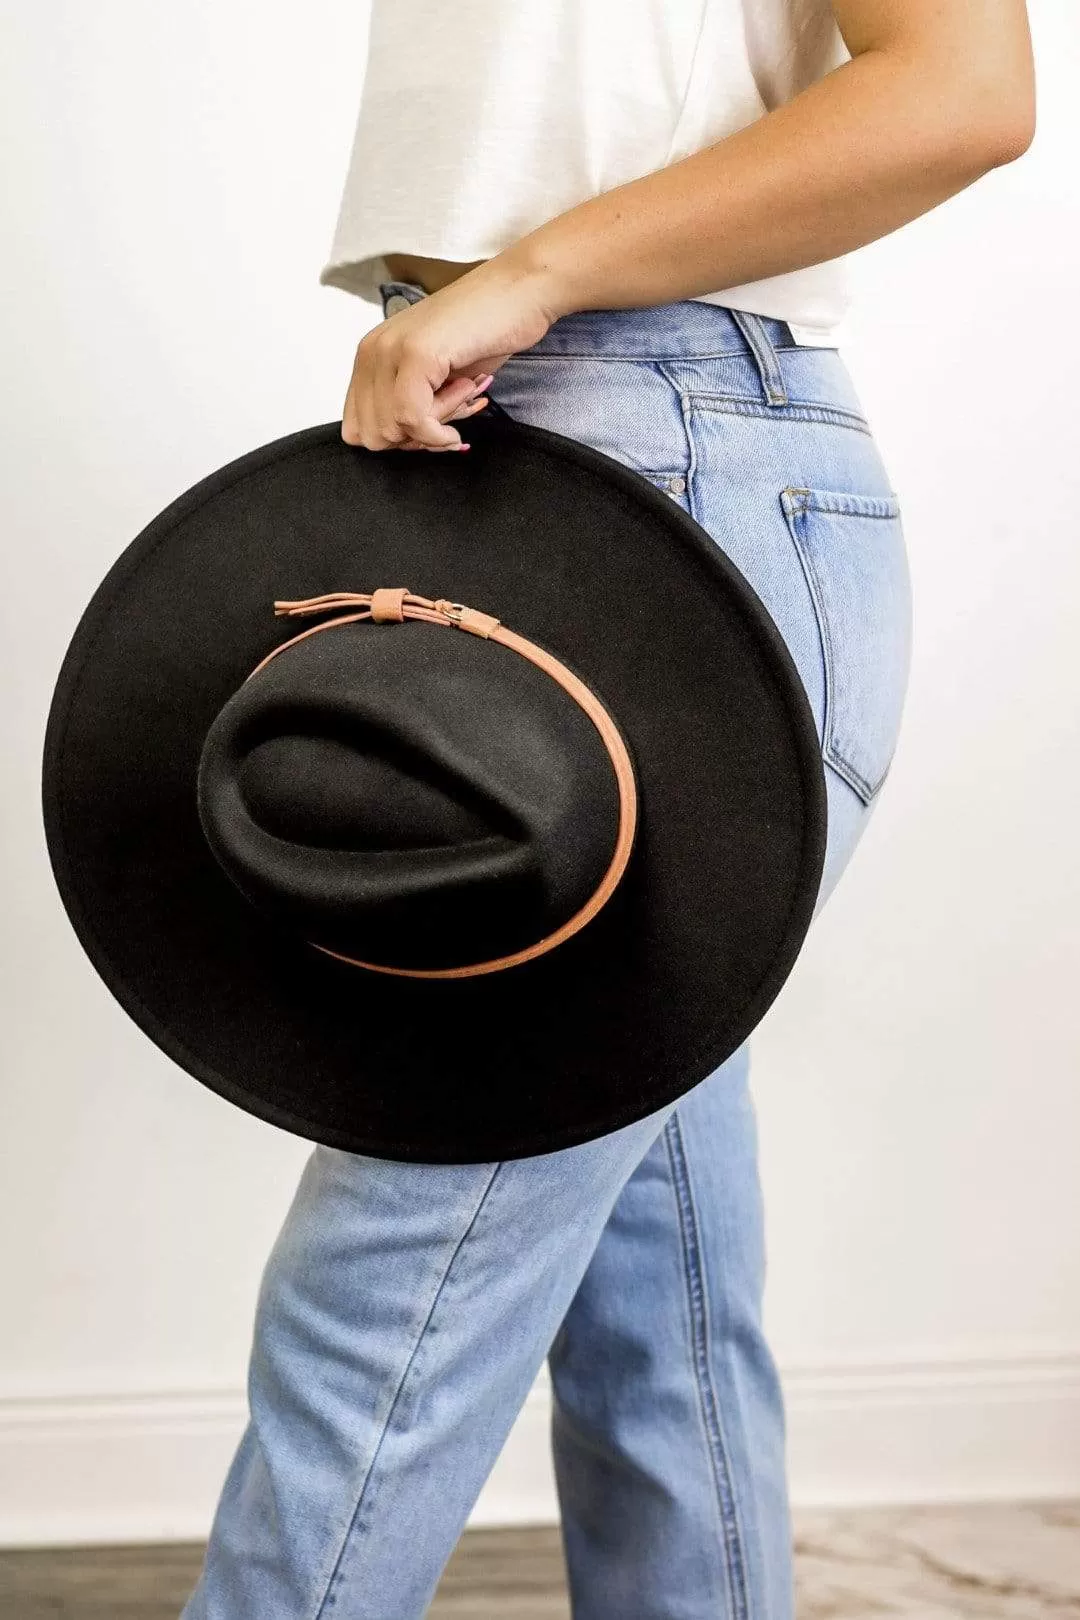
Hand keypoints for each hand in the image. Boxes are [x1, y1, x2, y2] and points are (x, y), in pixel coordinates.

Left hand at [340, 252, 561, 451]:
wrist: (520, 290)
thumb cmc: (483, 332)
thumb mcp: (433, 376)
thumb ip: (406, 403)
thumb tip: (400, 444)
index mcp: (370, 356)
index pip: (357, 428)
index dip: (396, 440)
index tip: (431, 426)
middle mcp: (372, 351)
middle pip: (372, 436)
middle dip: (414, 437)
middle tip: (451, 407)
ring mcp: (391, 351)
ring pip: (394, 429)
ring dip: (435, 425)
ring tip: (464, 391)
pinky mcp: (417, 354)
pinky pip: (414, 419)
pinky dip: (441, 430)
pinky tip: (470, 402)